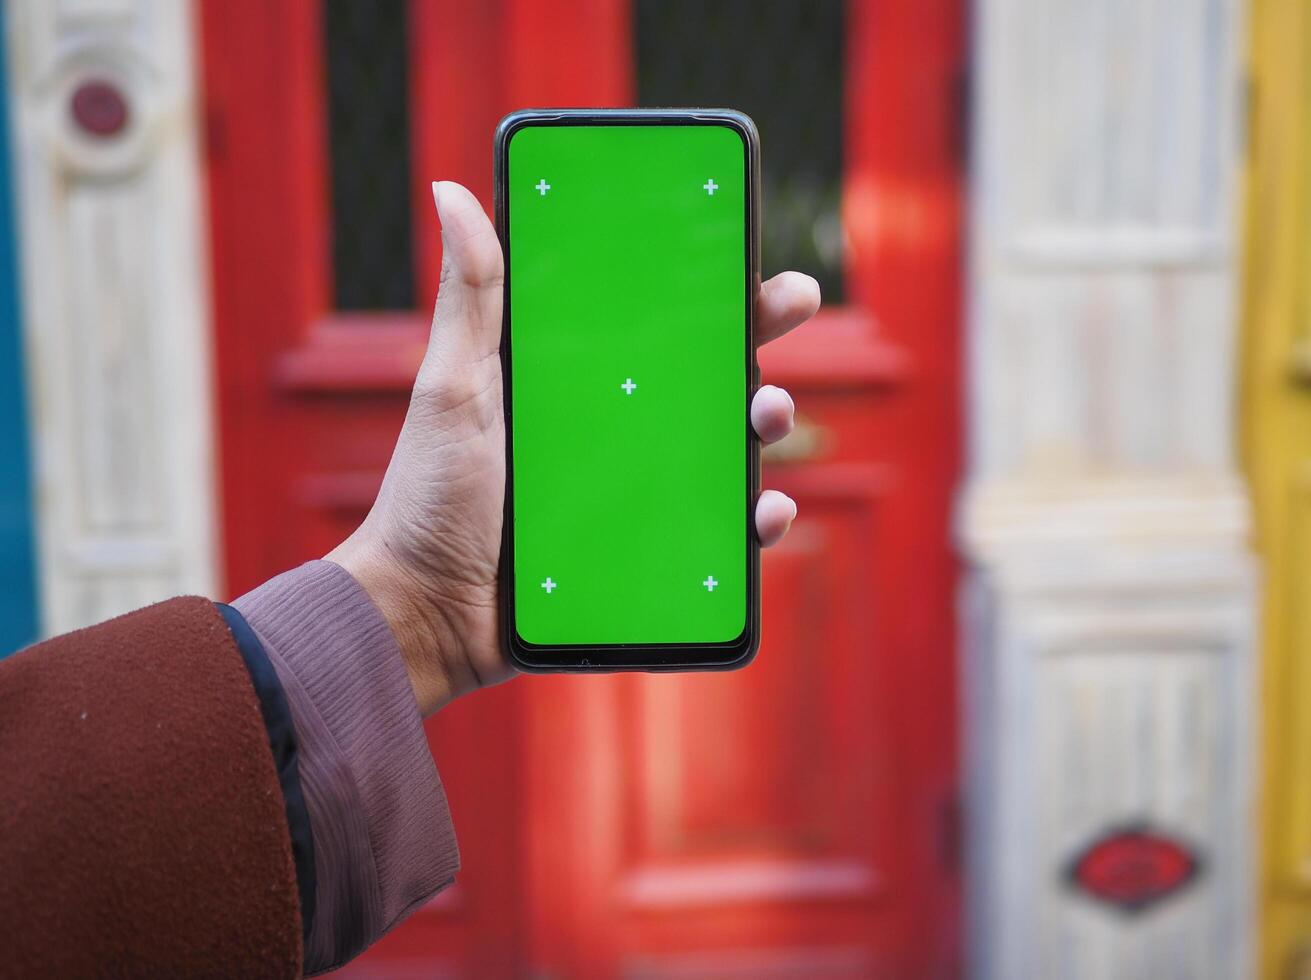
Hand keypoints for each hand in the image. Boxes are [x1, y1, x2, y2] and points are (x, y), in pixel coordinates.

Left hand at [327, 181, 819, 715]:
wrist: (425, 610)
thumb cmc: (429, 495)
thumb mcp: (453, 387)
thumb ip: (469, 297)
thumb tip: (451, 190)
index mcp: (576, 378)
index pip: (654, 317)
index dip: (706, 282)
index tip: (745, 249)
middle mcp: (617, 426)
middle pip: (707, 370)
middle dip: (761, 331)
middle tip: (793, 303)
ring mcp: (638, 488)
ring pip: (727, 445)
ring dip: (768, 418)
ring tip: (766, 412)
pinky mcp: (651, 549)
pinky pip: (722, 531)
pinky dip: (756, 520)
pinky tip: (766, 508)